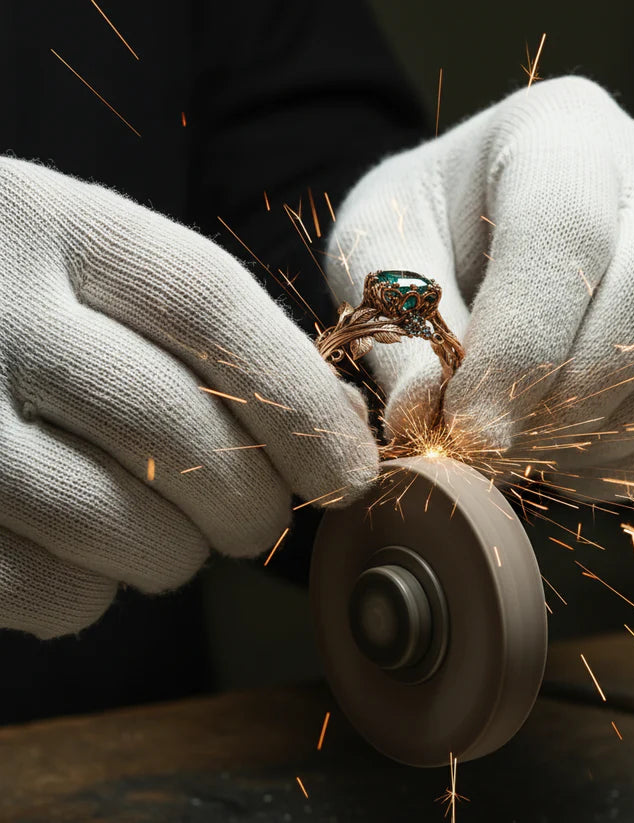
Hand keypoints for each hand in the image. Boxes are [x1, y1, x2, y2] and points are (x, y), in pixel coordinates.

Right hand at [0, 158, 377, 637]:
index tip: (350, 474)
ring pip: (111, 519)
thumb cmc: (14, 306)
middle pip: (173, 423)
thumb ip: (200, 337)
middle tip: (263, 520)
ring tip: (177, 540)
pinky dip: (91, 592)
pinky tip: (87, 557)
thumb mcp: (91, 274)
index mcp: (51, 223)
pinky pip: (39, 586)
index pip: (211, 307)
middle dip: (250, 499)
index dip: (300, 402)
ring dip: (175, 553)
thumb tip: (332, 430)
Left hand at [324, 77, 633, 499]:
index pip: (568, 235)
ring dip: (599, 436)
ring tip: (517, 449)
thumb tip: (425, 419)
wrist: (471, 226)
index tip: (465, 429)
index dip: (518, 349)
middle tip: (489, 448)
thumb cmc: (422, 227)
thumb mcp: (377, 249)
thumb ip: (398, 326)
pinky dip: (629, 462)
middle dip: (567, 397)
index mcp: (561, 129)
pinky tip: (559, 456)